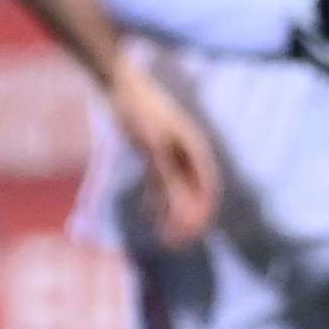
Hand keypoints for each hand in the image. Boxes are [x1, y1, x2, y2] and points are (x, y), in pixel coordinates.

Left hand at [106, 53, 221, 246]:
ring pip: (178, 191)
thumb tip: (180, 211)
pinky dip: (157, 201)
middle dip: (187, 221)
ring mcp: (172, 152)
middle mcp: (189, 153)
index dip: (201, 217)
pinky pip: (161, 183)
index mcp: (196, 150)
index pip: (208, 191)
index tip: (189, 239)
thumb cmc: (139, 111)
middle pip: (195, 194)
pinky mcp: (155, 152)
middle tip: (173, 245)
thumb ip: (167, 180)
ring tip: (161, 236)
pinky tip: (146, 214)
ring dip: (172, 214)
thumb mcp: (153, 148)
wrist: (119, 83)